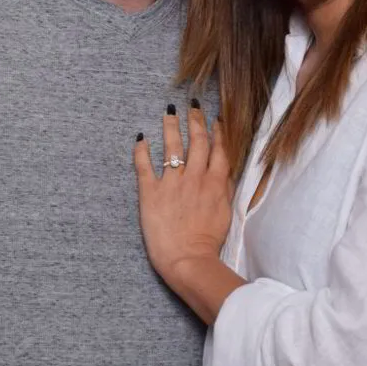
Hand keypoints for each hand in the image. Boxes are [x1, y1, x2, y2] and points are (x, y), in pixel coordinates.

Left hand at [134, 102, 242, 322]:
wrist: (188, 259)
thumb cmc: (208, 242)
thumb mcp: (225, 212)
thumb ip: (224, 190)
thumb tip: (224, 173)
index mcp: (215, 182)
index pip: (218, 149)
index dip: (216, 131)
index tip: (214, 119)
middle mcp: (195, 177)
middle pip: (197, 141)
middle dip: (195, 120)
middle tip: (191, 106)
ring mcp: (172, 182)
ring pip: (172, 146)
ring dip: (171, 127)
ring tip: (168, 113)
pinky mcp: (151, 192)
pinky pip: (144, 165)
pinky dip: (141, 150)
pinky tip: (140, 138)